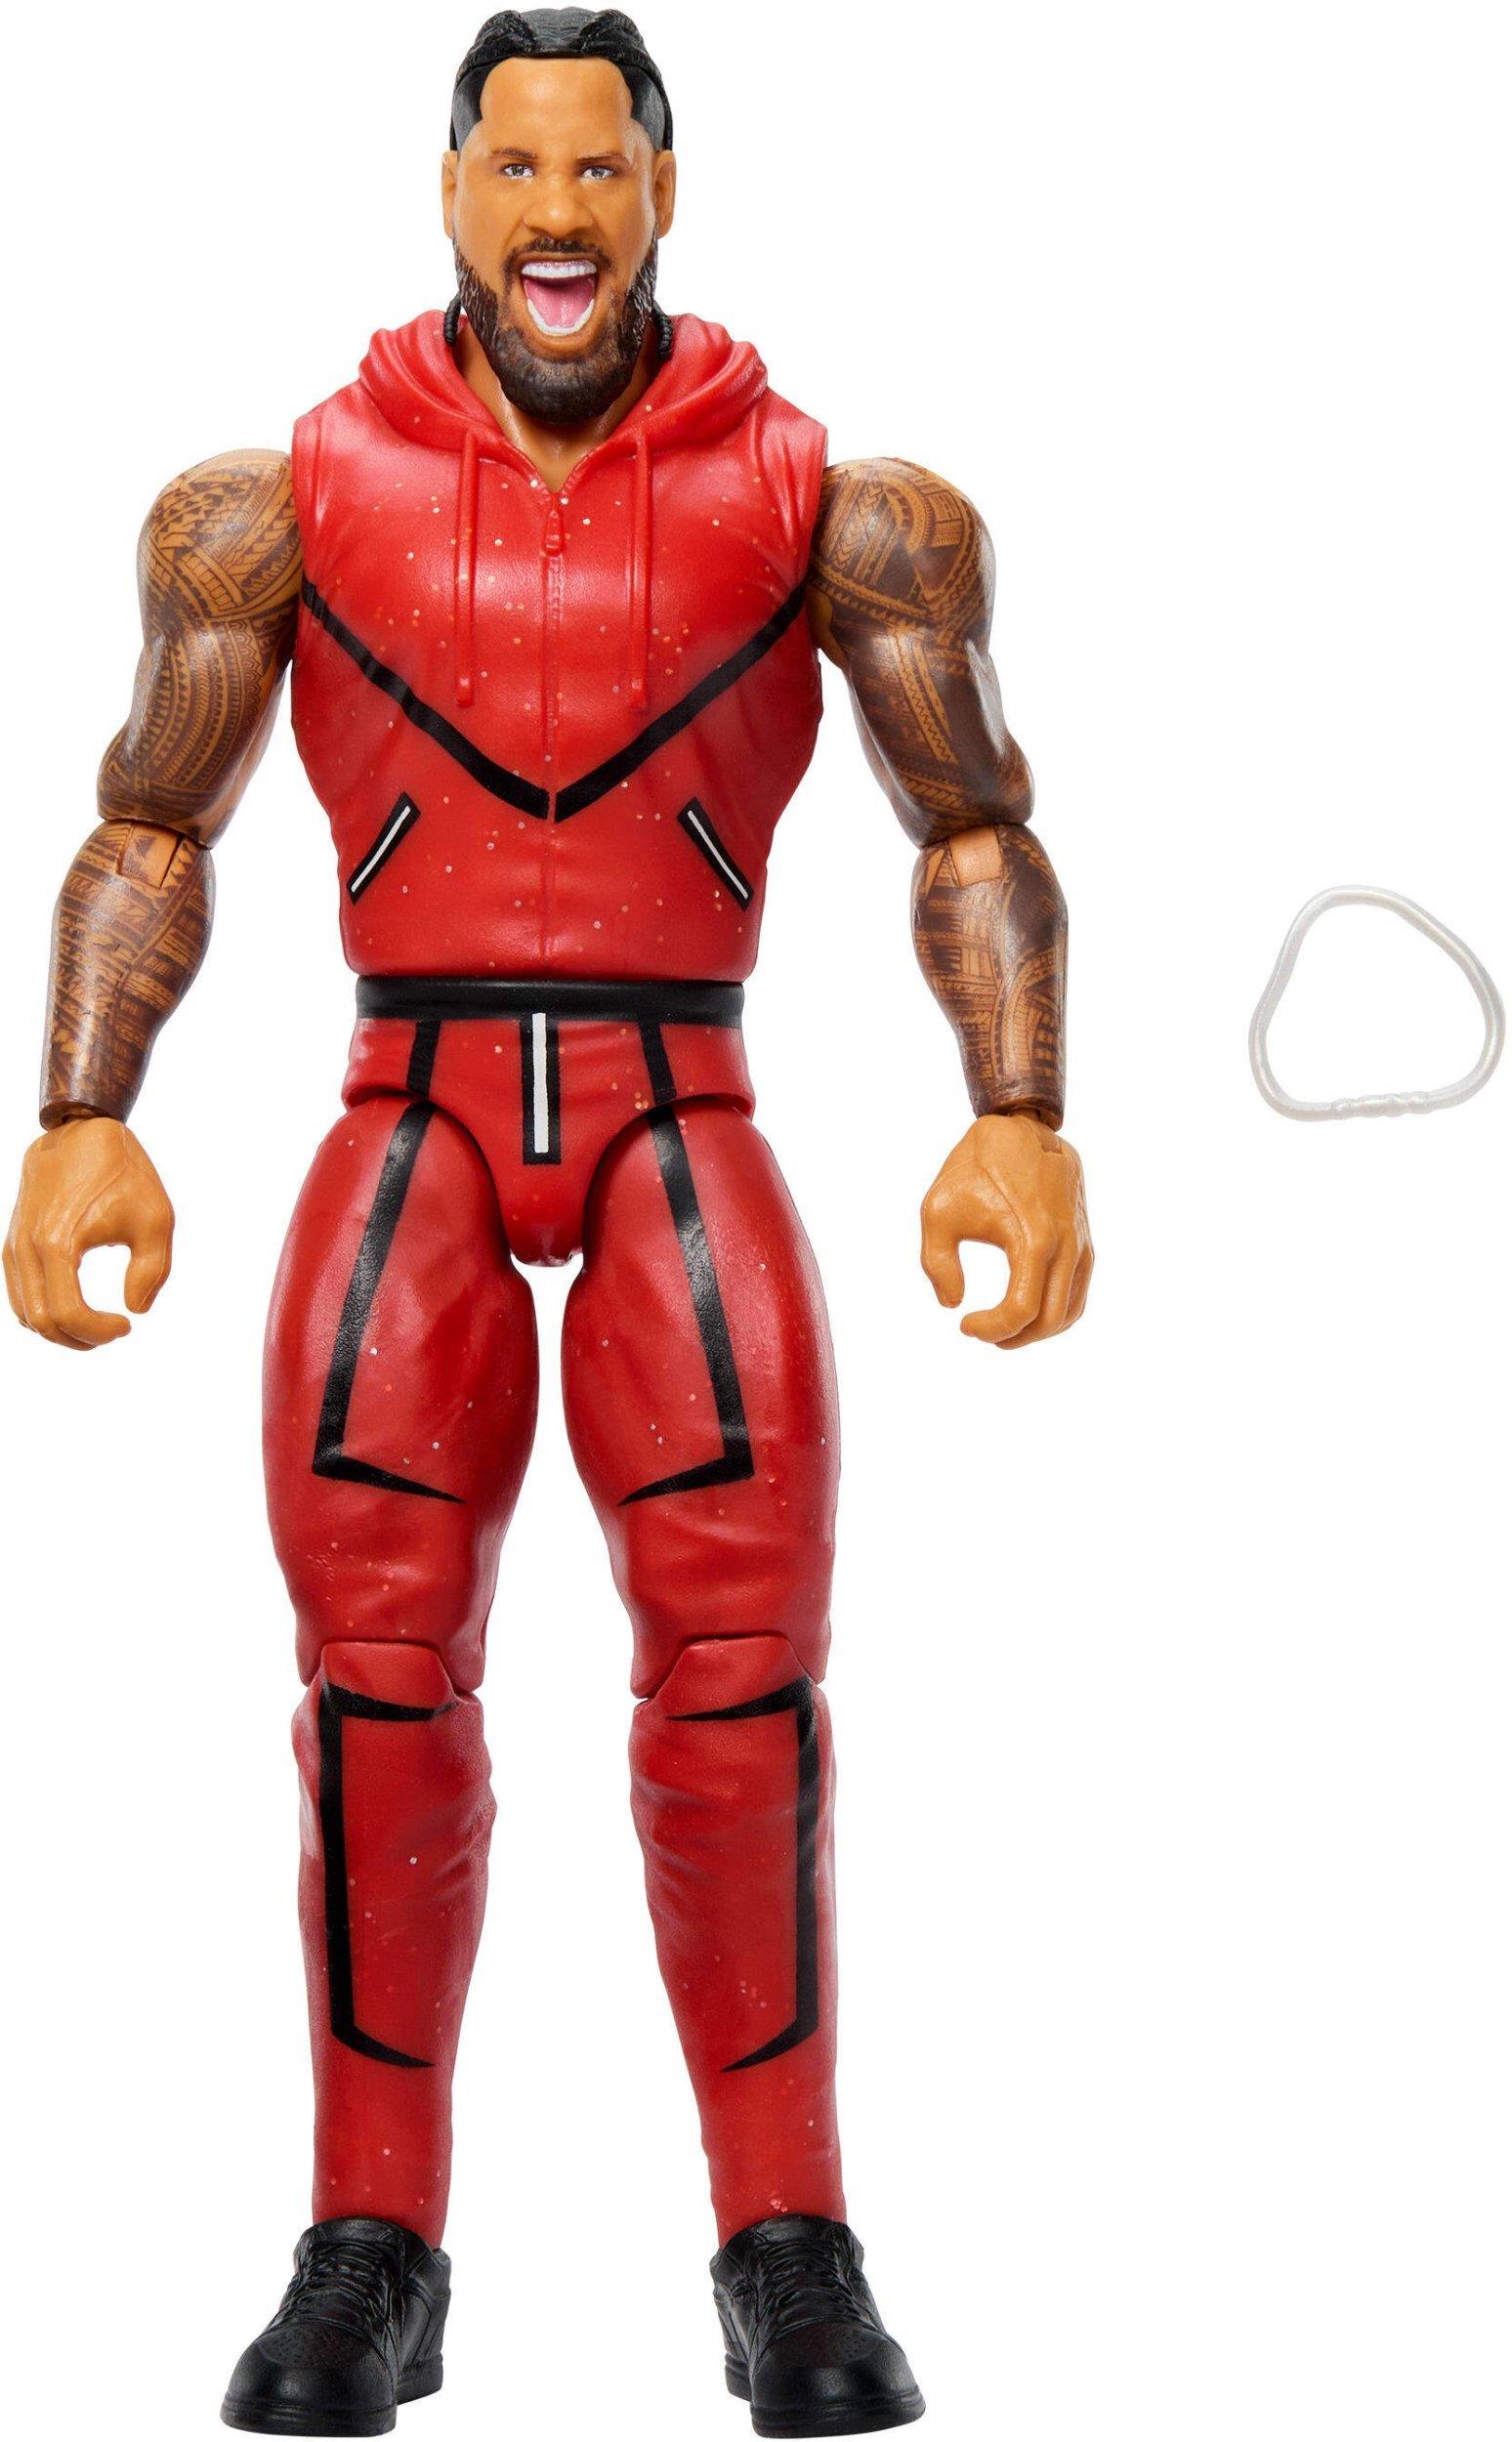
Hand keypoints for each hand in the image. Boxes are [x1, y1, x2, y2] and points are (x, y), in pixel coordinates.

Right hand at [4, 1117, 173, 1349]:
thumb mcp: (156, 1218)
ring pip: (25, 1313)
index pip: (68, 1314)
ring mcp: (14, 1246)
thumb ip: (152, 1270)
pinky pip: (19, 1295)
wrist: (81, 1131)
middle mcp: (27, 1248)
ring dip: (61, 1331)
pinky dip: (43, 1313)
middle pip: (42, 1322)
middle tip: (115, 1330)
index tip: (128, 1324)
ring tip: (97, 1325)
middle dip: (80, 1339)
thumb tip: (136, 1310)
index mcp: (58, 1243)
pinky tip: (75, 1310)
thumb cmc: (124, 1173)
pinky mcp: (13, 1242)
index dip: (99, 1332)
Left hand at [920, 1113, 1091, 1348]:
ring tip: (1002, 1330)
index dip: (990, 1329)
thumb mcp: (938, 1210)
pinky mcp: (1084, 1241)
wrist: (1021, 1127)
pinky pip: (1078, 1293)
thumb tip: (952, 1304)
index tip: (963, 1324)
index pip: (1021, 1311)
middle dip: (1013, 1338)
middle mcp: (1065, 1246)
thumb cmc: (975, 1168)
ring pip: (1070, 1312)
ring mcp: (1081, 1244)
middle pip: (1049, 1321)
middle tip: (981, 1333)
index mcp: (1033, 1239)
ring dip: (1036, 1332)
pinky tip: (1028, 1314)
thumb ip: (937, 1263)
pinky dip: (1056, 1314)